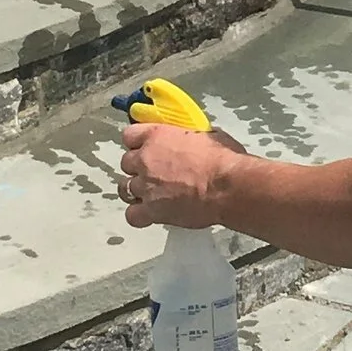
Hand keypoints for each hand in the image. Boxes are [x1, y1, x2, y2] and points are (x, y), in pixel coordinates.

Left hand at [117, 118, 245, 229]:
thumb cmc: (222, 161)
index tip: (144, 147)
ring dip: (135, 191)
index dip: (137, 143)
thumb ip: (190, 137)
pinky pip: (132, 215)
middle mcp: (145, 159)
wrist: (227, 187)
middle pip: (126, 162)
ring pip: (124, 188)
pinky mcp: (151, 210)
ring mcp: (145, 186)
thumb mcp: (207, 136)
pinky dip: (139, 215)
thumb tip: (193, 140)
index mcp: (157, 136)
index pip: (130, 135)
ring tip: (150, 195)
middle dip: (138, 168)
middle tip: (154, 173)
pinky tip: (150, 214)